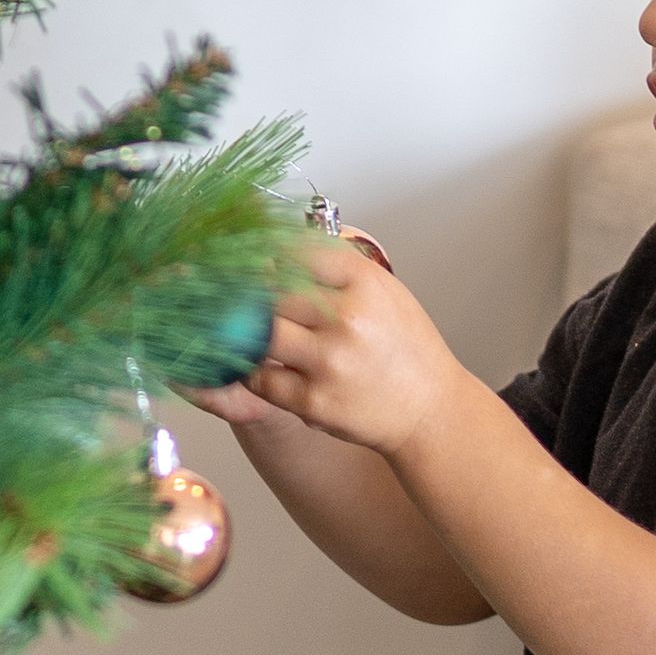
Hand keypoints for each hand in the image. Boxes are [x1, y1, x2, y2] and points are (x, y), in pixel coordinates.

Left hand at [225, 230, 480, 464]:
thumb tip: (278, 245)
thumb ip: (337, 267)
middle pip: (271, 291)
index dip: (264, 254)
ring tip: (234, 326)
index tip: (246, 257)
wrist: (431, 409)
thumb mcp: (385, 291)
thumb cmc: (406, 348)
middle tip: (224, 290)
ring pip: (259, 334)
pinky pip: (261, 378)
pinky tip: (257, 363)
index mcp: (365, 282)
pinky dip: (252, 369)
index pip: (295, 252)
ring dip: (244, 330)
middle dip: (247, 292)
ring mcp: (328, 362)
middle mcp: (346, 318)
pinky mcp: (313, 402)